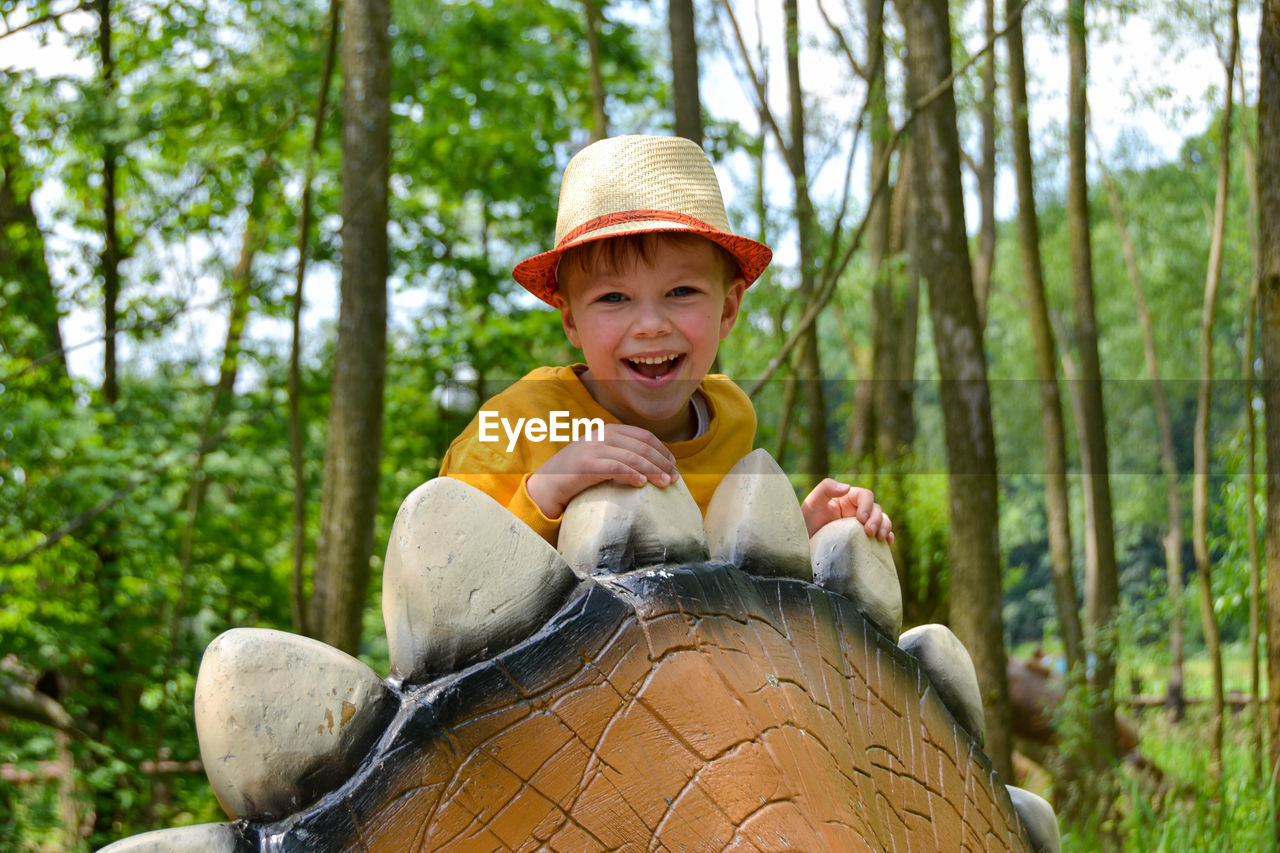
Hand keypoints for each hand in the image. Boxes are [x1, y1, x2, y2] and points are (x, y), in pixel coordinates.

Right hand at [526, 423, 679, 518]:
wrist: (546, 485)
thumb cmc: (577, 475)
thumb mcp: (601, 458)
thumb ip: (620, 455)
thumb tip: (652, 468)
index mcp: (608, 431)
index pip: (643, 436)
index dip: (662, 450)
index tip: (673, 464)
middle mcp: (602, 435)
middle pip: (642, 446)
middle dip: (662, 462)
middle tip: (675, 478)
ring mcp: (593, 448)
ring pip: (632, 457)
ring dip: (653, 470)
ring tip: (666, 483)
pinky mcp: (586, 464)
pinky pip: (614, 467)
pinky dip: (631, 474)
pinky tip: (642, 484)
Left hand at [801, 478, 893, 542]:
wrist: (806, 544)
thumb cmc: (806, 521)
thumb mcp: (812, 503)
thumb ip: (826, 489)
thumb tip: (847, 487)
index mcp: (848, 498)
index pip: (865, 496)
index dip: (867, 505)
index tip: (861, 518)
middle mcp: (858, 510)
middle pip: (877, 509)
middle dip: (877, 519)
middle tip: (870, 532)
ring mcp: (862, 525)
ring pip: (883, 521)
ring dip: (885, 527)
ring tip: (879, 538)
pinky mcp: (865, 539)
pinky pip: (882, 535)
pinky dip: (888, 537)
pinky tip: (887, 543)